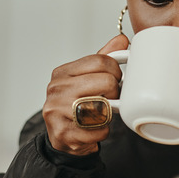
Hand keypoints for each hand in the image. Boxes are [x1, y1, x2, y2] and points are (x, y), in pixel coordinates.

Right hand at [42, 34, 129, 155]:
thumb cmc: (75, 105)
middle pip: (106, 82)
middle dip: (115, 92)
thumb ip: (103, 58)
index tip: (116, 79)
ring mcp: (57, 112)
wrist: (61, 137)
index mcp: (62, 73)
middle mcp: (57, 90)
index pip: (100, 61)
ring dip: (108, 113)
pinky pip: (99, 130)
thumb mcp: (86, 78)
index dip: (115, 71)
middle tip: (110, 98)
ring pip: (103, 107)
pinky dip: (102, 131)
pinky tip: (93, 129)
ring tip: (100, 113)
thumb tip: (121, 40)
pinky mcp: (64, 134)